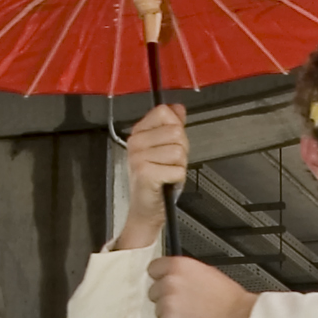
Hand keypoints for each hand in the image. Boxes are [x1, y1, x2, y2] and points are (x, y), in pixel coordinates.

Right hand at [119, 101, 188, 246]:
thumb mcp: (165, 148)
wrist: (146, 210)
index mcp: (138, 132)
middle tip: (169, 164)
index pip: (164, 112)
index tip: (169, 144)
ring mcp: (138, 157)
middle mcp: (135, 142)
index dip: (176, 128)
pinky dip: (177, 178)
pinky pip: (177, 169)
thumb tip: (179, 107)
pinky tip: (166, 182)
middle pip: (176, 132)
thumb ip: (172, 126)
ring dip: (179, 166)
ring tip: (167, 174)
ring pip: (178, 151)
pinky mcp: (145, 173)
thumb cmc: (156, 181)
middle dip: (182, 150)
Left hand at [148, 255, 256, 317]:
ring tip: (190, 316)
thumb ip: (185, 273)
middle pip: (153, 291)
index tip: (166, 284)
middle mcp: (169, 281)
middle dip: (165, 298)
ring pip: (158, 310)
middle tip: (183, 304)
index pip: (153, 269)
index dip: (161, 278)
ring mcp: (167, 302)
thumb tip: (175, 278)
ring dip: (170, 315)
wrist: (239, 317)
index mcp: (178, 265)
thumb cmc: (229, 298)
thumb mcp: (206, 272)